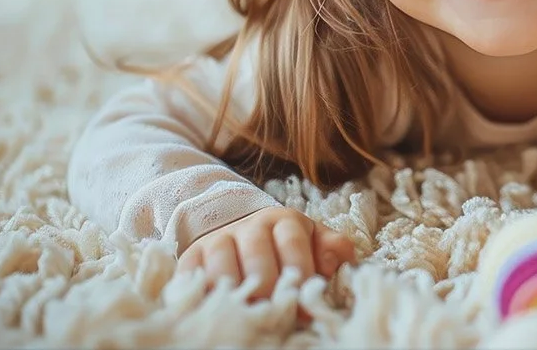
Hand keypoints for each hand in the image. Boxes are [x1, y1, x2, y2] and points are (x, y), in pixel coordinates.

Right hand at [176, 206, 357, 303]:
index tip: (305, 306)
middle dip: (270, 294)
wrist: (237, 234)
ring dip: (239, 298)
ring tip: (250, 316)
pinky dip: (207, 297)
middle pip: (259, 263)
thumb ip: (332, 249)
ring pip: (225, 272)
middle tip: (276, 316)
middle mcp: (250, 226)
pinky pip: (195, 279)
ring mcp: (218, 240)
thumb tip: (343, 261)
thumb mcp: (312, 240)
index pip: (293, 246)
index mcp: (284, 220)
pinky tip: (221, 310)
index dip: (300, 277)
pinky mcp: (193, 256)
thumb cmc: (283, 247)